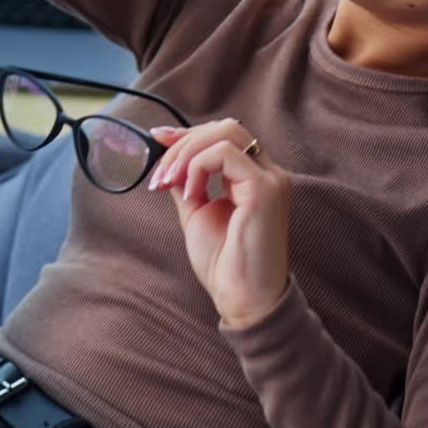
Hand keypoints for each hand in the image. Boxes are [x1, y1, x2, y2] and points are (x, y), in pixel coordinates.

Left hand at [148, 119, 290, 328]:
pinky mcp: (265, 190)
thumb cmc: (223, 264)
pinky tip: (190, 193)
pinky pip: (225, 154)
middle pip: (226, 128)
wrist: (242, 299)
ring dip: (187, 153)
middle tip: (160, 173)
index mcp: (255, 178)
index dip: (188, 134)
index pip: (224, 137)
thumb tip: (168, 158)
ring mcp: (270, 179)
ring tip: (168, 182)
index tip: (157, 137)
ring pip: (226, 133)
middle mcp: (268, 173)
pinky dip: (198, 166)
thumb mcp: (197, 212)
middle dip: (184, 142)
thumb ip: (187, 183)